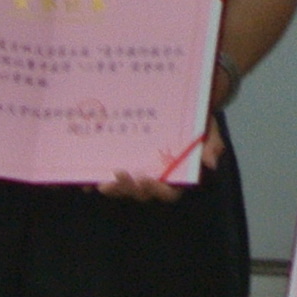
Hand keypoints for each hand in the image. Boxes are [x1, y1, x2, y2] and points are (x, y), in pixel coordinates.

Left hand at [101, 114, 221, 202]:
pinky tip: (84, 180)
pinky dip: (94, 181)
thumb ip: (212, 145)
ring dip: (112, 188)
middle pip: (141, 193)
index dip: (157, 190)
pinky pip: (107, 176)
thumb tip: (210, 164)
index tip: (147, 178)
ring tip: (99, 182)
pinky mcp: (121, 162)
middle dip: (128, 189)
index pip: (169, 192)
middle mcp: (155, 177)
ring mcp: (136, 171)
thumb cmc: (196, 119)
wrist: (181, 103)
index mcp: (176, 174)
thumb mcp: (209, 128)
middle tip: (118, 174)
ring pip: (123, 188)